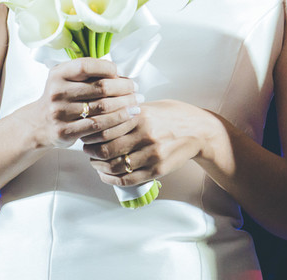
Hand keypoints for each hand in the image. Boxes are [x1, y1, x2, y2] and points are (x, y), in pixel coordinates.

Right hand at [31, 58, 136, 148]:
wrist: (38, 124)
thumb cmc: (61, 97)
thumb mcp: (67, 78)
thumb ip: (89, 74)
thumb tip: (122, 75)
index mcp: (59, 74)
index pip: (87, 65)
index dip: (108, 68)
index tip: (121, 73)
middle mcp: (57, 92)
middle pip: (100, 88)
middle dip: (124, 88)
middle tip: (137, 90)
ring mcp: (60, 112)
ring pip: (102, 108)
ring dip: (125, 105)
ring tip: (137, 104)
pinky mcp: (65, 131)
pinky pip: (98, 126)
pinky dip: (117, 121)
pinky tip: (128, 118)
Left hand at [82, 99, 223, 187]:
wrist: (199, 130)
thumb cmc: (172, 115)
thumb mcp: (150, 106)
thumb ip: (127, 113)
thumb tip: (100, 120)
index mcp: (141, 115)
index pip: (105, 129)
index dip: (91, 136)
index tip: (87, 137)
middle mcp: (146, 134)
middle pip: (107, 149)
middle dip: (92, 153)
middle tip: (88, 151)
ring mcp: (152, 154)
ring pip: (115, 166)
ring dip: (100, 167)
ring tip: (97, 163)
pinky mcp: (158, 169)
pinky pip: (128, 179)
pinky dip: (112, 179)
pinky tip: (107, 175)